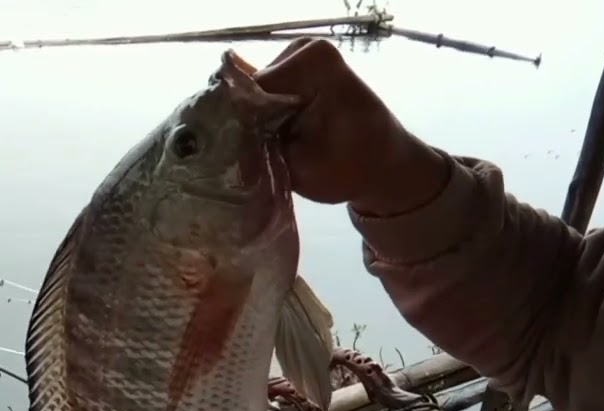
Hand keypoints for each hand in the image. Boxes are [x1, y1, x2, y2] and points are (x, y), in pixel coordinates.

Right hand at [253, 38, 449, 216]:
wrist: (385, 166)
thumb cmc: (352, 168)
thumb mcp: (299, 167)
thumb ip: (256, 148)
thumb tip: (217, 143)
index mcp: (313, 63)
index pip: (250, 93)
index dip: (243, 128)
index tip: (251, 156)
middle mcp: (303, 49)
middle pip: (247, 91)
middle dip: (248, 125)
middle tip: (262, 156)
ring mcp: (298, 57)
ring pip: (249, 96)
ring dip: (254, 124)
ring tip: (272, 149)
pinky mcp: (295, 71)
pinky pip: (261, 95)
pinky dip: (261, 119)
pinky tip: (272, 139)